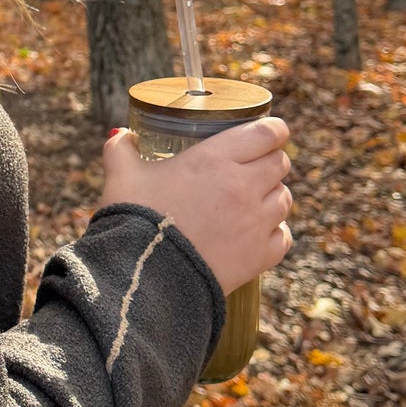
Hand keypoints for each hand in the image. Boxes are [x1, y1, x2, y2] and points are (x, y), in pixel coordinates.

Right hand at [99, 119, 292, 294]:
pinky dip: (274, 232)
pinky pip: (283, 236)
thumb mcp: (121, 175)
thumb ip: (121, 149)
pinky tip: (256, 233)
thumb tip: (121, 135)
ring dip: (271, 196)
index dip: (272, 130)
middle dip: (269, 161)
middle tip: (251, 167)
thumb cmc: (133, 220)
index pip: (267, 133)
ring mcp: (256, 223)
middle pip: (280, 163)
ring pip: (284, 199)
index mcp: (215, 158)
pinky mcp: (260, 256)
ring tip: (251, 201)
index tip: (269, 132)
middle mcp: (243, 186)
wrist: (142, 277)